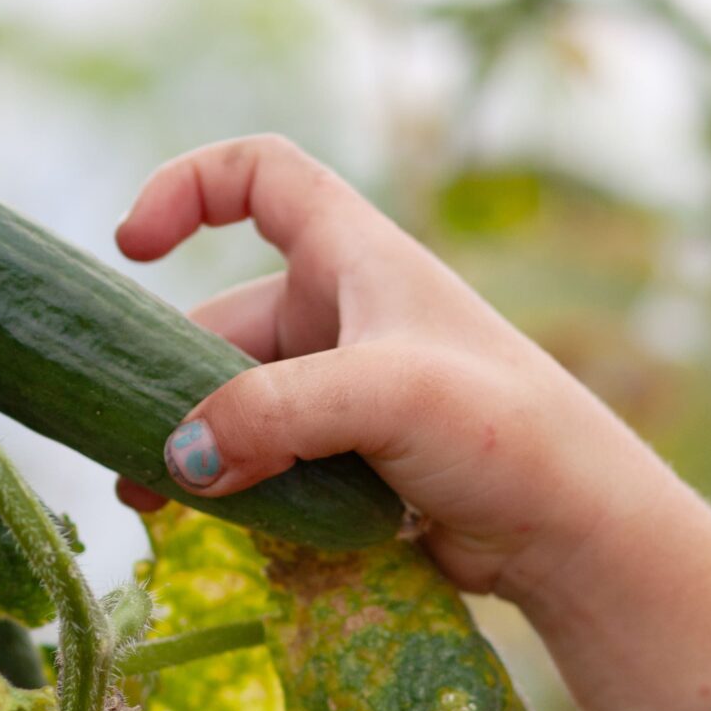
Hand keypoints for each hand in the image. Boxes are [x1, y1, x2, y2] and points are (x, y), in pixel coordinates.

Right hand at [115, 135, 710, 710]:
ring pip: (237, 401)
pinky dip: (231, 486)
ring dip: (191, 445)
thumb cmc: (503, 432)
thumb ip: (272, 415)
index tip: (134, 248)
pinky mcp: (350, 459)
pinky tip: (211, 527)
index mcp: (356, 258)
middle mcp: (345, 312)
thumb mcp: (384, 398)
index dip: (187, 186)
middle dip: (170, 382)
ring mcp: (345, 389)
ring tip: (152, 506)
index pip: (260, 175)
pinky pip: (265, 459)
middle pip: (224, 322)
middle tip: (134, 461)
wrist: (576, 535)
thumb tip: (177, 459)